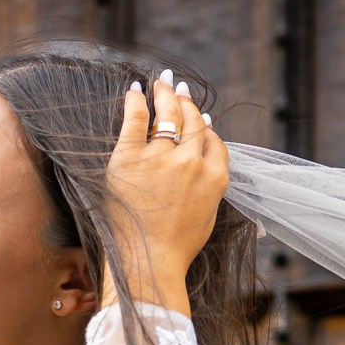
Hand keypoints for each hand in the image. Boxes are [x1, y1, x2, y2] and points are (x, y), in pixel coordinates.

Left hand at [102, 70, 230, 313]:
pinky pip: (135, 119)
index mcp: (215, 178)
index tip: (198, 118)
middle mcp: (191, 162)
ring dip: (166, 93)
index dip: (204, 126)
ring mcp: (161, 158)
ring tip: (161, 82)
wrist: (148, 263)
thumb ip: (211, 184)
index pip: (213, 139)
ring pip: (168, 114)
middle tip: (178, 88)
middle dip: (186, 101)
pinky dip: (136, 101)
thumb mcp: (207, 215)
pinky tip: (134, 90)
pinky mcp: (130, 158)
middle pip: (192, 121)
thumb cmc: (175, 248)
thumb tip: (206, 152)